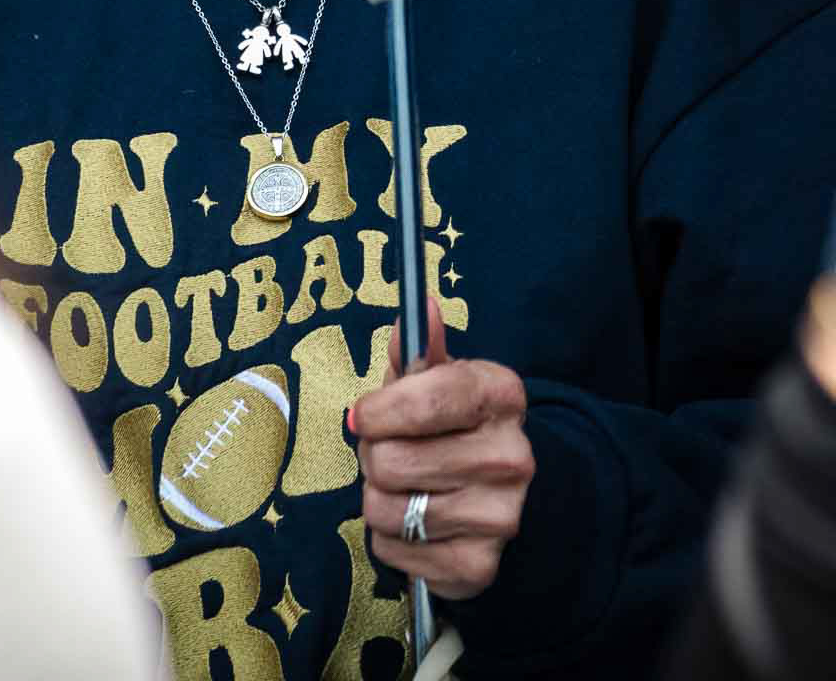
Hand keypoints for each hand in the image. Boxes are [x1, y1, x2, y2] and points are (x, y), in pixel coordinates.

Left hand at [352, 299, 533, 599]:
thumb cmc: (456, 426)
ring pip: (387, 508)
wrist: (505, 495)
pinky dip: (389, 538)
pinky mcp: (479, 566)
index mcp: (501, 396)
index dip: (382, 409)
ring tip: (402, 486)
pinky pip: (393, 549)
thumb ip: (420, 349)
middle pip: (393, 460)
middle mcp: (511, 456)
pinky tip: (413, 524)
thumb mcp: (440, 380)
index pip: (429, 399)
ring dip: (378, 498)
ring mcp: (501, 516)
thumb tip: (420, 308)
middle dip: (373, 455)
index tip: (362, 414)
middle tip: (388, 452)